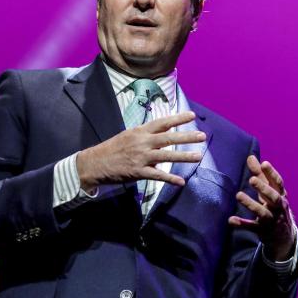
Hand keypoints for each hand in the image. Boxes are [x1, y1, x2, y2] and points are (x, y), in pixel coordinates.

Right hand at [76, 111, 205, 191]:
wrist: (95, 163)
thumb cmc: (112, 149)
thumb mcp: (128, 136)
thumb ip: (146, 137)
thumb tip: (162, 136)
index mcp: (140, 132)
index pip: (162, 122)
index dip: (177, 119)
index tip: (192, 115)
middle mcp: (142, 142)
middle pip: (168, 138)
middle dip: (186, 136)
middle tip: (202, 135)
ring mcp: (141, 157)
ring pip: (166, 156)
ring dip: (184, 157)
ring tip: (199, 156)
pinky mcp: (138, 172)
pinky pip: (157, 175)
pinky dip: (170, 179)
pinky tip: (181, 182)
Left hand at [228, 155, 295, 260]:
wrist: (285, 236)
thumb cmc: (274, 206)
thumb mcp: (269, 190)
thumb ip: (260, 174)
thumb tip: (250, 157)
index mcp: (281, 195)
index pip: (278, 183)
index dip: (271, 173)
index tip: (264, 163)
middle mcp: (278, 207)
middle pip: (273, 197)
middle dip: (263, 188)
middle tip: (252, 179)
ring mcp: (272, 220)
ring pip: (262, 212)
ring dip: (251, 204)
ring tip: (238, 195)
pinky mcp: (263, 230)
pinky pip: (252, 227)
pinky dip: (242, 224)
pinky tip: (231, 220)